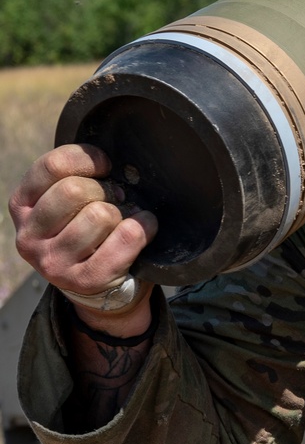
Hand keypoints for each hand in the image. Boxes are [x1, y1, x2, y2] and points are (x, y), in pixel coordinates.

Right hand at [9, 143, 157, 336]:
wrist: (95, 284)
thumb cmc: (84, 226)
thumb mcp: (67, 199)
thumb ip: (76, 175)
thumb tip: (109, 161)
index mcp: (22, 205)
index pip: (53, 166)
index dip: (88, 159)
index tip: (105, 166)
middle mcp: (28, 236)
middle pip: (75, 190)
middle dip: (105, 189)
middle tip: (115, 199)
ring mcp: (52, 262)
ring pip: (101, 214)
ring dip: (121, 213)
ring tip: (119, 222)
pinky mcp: (82, 280)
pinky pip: (126, 237)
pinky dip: (143, 227)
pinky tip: (142, 229)